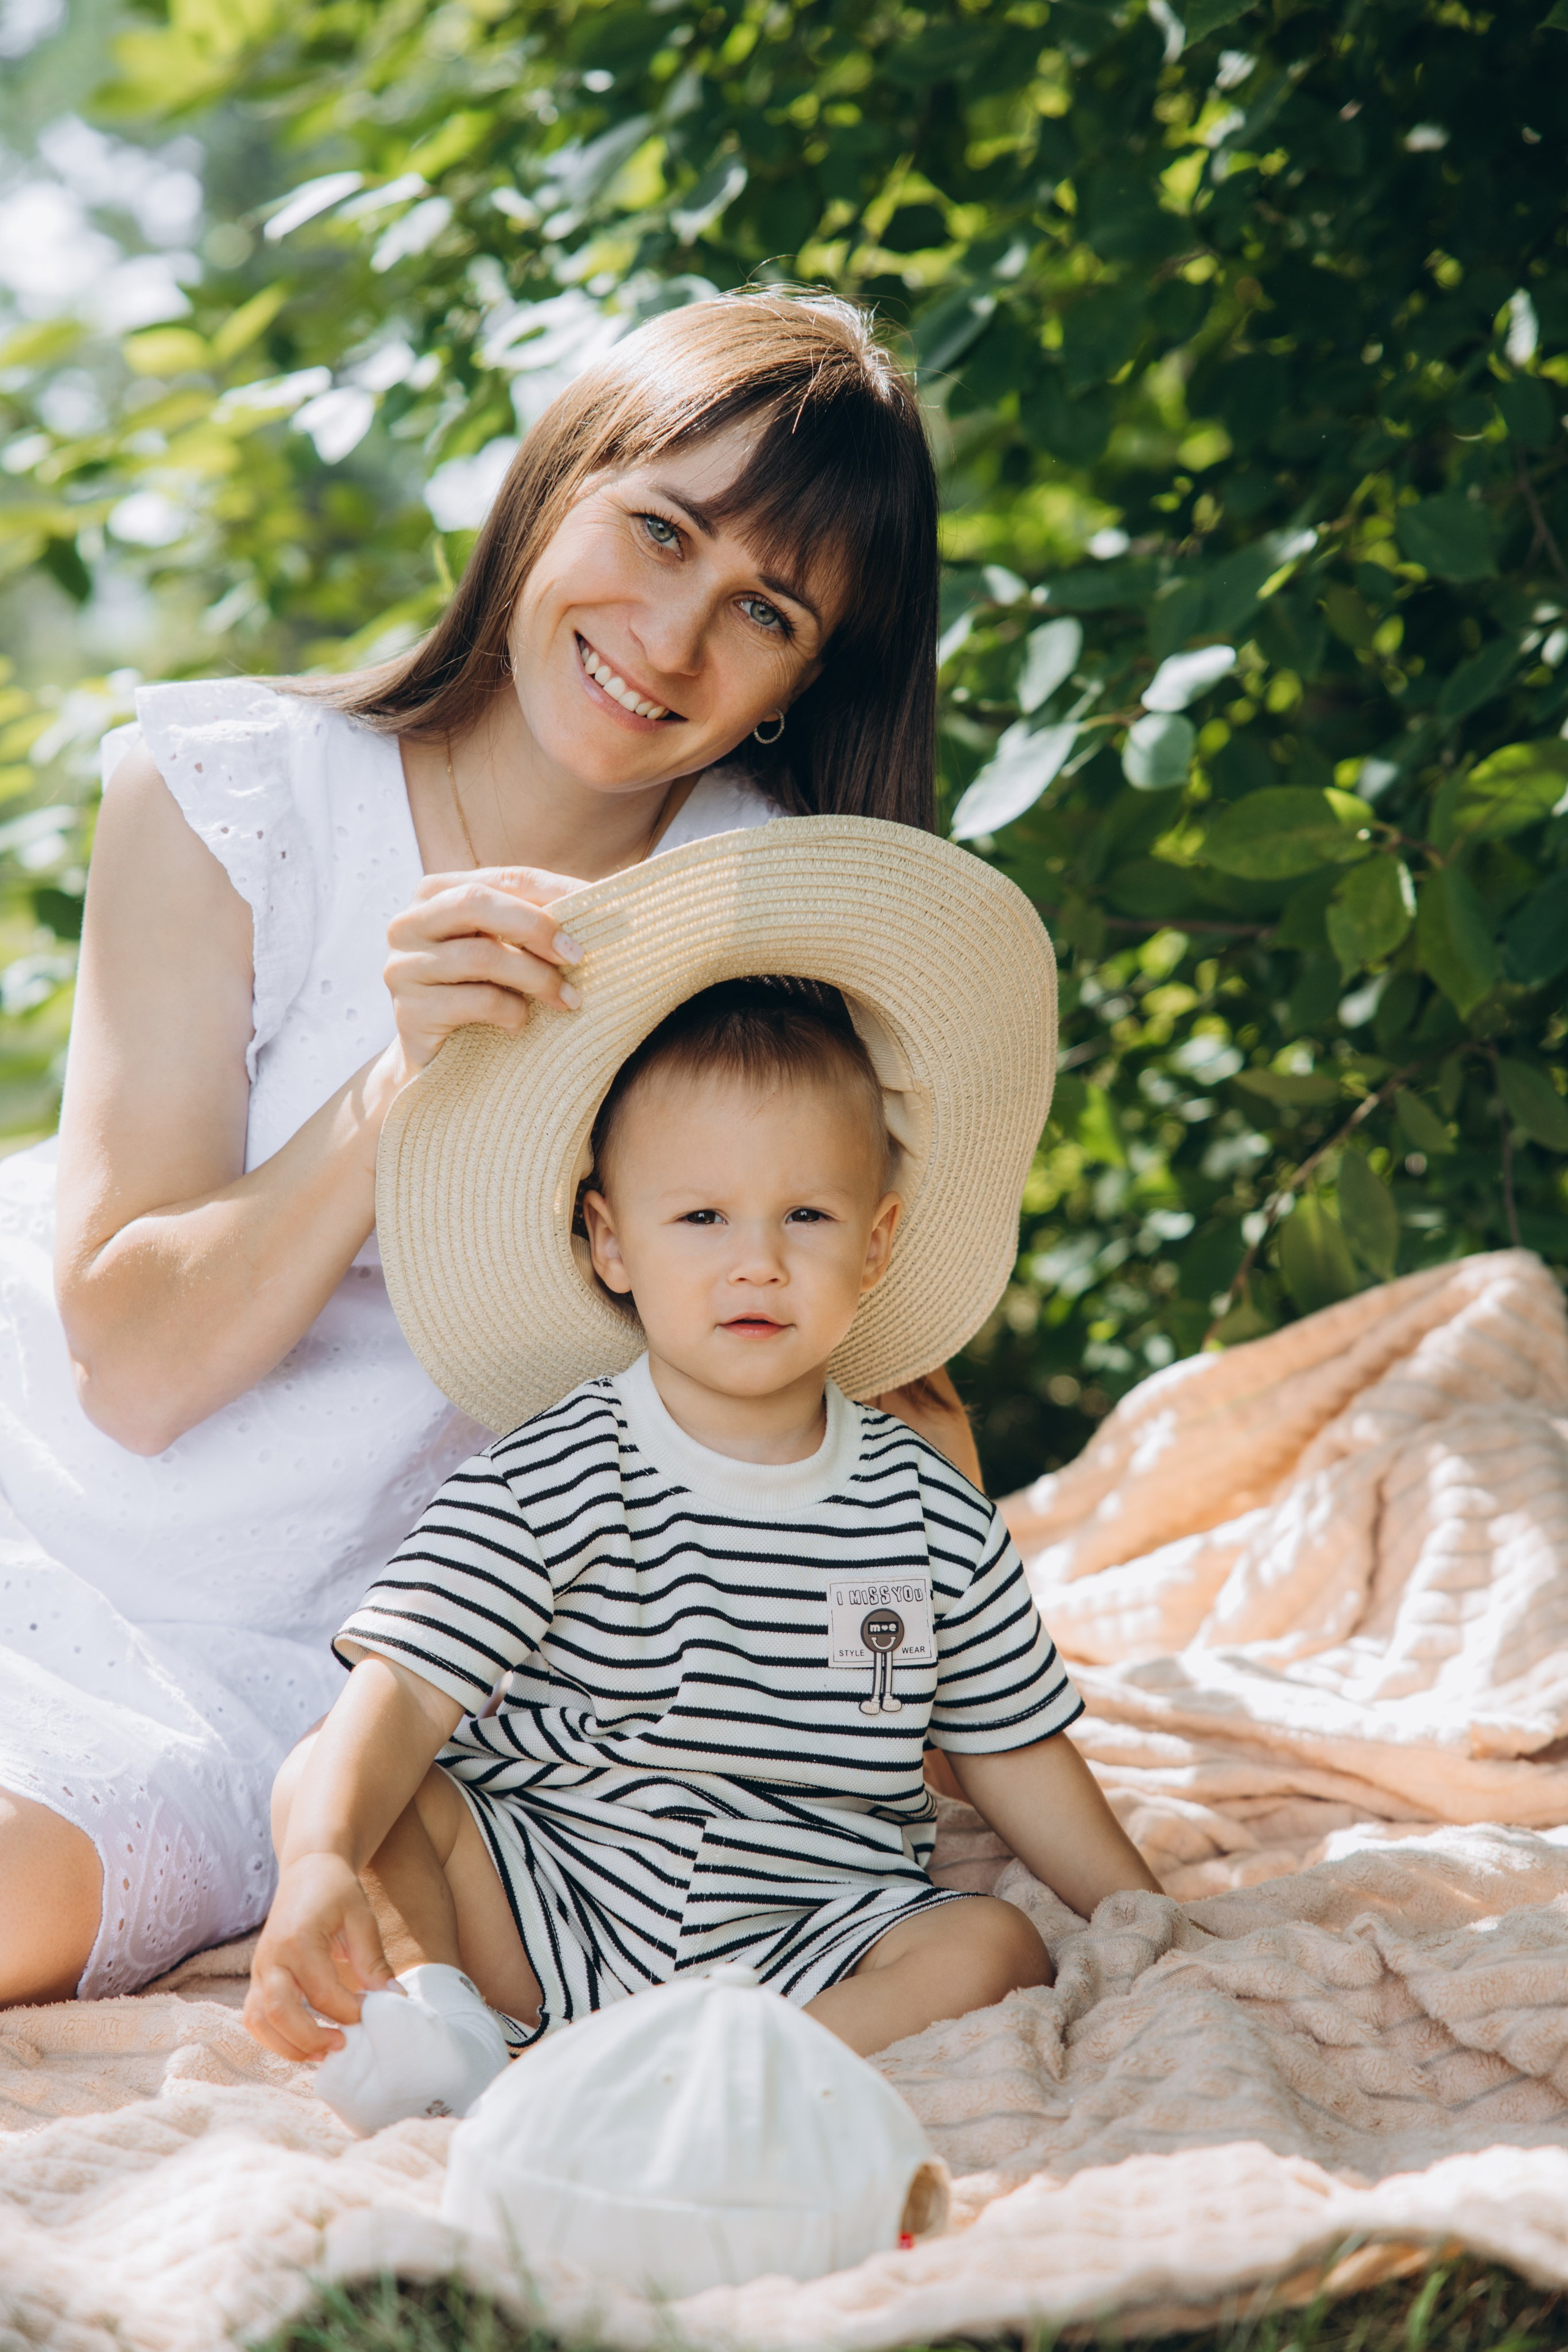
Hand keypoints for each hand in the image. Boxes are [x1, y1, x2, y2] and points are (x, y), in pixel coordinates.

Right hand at [243, 1852, 395, 2061]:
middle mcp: (271, 1957)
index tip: (372, 2014)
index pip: (321, 1992)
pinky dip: (273, 2038)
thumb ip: (374, 1962)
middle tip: (344, 2044)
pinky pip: (254, 2017)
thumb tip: (395, 2000)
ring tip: (322, 2052)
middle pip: (280, 2012)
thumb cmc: (337, 1892)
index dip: (348, 2011)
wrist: (308, 1870)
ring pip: (260, 2021)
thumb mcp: (362, 1920)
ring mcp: (258, 1968)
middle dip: (311, 2038)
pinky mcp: (256, 1977)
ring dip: (288, 2045)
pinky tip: (302, 2043)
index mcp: (299, 1940)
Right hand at [382, 865, 586, 1076]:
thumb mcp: (505, 949)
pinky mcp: (409, 1012)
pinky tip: (521, 1025)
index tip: (597, 906)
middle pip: (476, 903)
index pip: (502, 878)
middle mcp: (408, 924)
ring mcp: (403, 967)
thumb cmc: (481, 993)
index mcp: (435, 894)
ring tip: (567, 1000)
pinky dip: (511, 1012)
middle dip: (536, 926)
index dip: (554, 889)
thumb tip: (597, 901)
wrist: (438, 1061)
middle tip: (577, 955)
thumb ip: (531, 922)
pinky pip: (475, 1002)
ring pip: (480, 956)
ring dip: (536, 978)